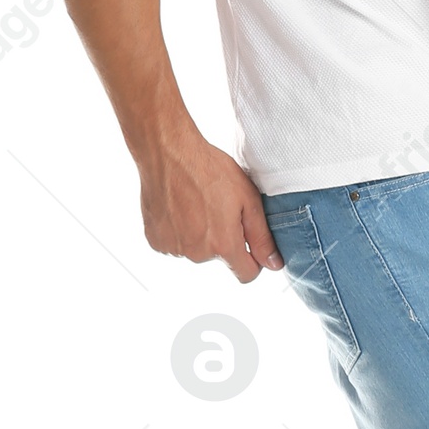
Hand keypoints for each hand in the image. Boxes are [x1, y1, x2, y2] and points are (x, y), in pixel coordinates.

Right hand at [136, 123, 282, 278]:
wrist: (168, 154)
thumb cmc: (210, 170)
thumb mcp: (248, 198)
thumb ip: (262, 236)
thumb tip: (273, 265)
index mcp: (223, 245)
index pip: (246, 274)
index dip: (252, 260)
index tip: (248, 241)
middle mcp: (197, 254)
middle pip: (219, 257)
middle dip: (223, 239)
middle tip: (218, 206)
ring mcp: (174, 249)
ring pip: (196, 249)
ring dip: (199, 234)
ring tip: (196, 203)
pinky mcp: (156, 241)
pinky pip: (175, 243)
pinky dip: (179, 230)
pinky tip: (179, 207)